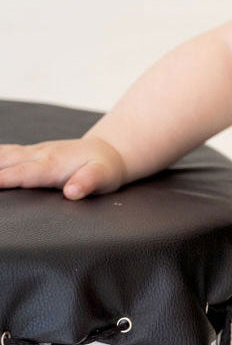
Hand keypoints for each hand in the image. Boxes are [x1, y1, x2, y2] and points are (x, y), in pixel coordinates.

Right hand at [0, 136, 127, 199]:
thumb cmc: (105, 169)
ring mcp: (30, 152)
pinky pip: (2, 153)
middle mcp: (36, 156)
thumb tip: (73, 192)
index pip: (21, 175)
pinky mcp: (27, 153)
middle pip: (2, 164)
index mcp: (51, 166)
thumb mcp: (104, 178)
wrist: (108, 152)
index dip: (1, 180)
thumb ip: (88, 183)